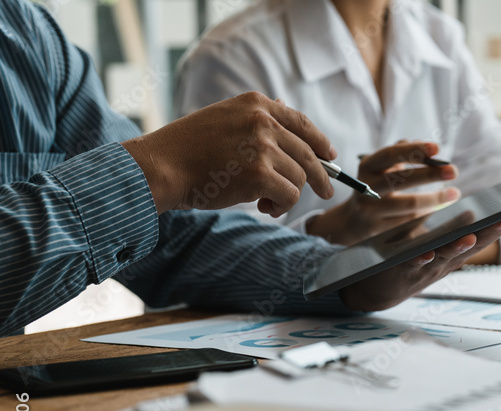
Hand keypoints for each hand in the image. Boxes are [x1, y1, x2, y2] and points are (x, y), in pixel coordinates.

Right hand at [121, 92, 335, 215]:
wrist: (162, 165)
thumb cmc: (188, 148)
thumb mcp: (224, 118)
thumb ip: (256, 119)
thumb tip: (287, 113)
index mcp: (256, 104)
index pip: (301, 122)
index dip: (320, 141)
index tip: (330, 155)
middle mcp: (263, 121)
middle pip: (308, 153)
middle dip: (322, 176)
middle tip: (326, 192)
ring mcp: (263, 147)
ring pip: (300, 178)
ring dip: (288, 195)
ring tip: (268, 202)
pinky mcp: (260, 175)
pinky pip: (290, 195)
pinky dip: (281, 206)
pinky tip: (265, 208)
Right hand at [308, 141, 459, 245]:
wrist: (354, 219)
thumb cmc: (377, 184)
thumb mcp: (382, 166)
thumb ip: (402, 153)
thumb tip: (428, 147)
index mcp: (367, 166)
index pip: (390, 155)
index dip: (413, 151)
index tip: (437, 148)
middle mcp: (367, 188)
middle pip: (400, 181)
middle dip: (430, 175)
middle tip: (453, 171)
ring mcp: (373, 211)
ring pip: (409, 205)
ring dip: (435, 199)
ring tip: (454, 193)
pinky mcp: (380, 229)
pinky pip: (410, 220)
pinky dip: (427, 212)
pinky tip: (440, 206)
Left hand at [339, 214, 500, 311]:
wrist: (378, 289)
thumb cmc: (410, 261)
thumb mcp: (435, 243)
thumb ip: (452, 229)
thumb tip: (473, 210)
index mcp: (456, 250)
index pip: (487, 231)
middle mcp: (448, 261)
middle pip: (475, 244)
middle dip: (494, 232)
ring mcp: (428, 269)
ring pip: (447, 256)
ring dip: (460, 247)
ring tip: (473, 236)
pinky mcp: (404, 272)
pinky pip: (414, 265)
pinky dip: (422, 259)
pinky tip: (427, 253)